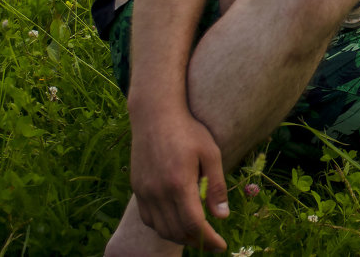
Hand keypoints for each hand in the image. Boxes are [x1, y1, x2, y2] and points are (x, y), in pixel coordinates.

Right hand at [130, 109, 229, 251]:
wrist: (155, 115)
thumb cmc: (189, 131)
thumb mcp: (211, 153)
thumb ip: (216, 186)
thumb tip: (222, 216)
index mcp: (178, 184)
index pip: (193, 225)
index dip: (208, 240)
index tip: (221, 246)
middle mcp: (158, 192)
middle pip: (176, 231)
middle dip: (196, 242)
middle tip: (212, 242)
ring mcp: (144, 192)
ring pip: (160, 229)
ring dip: (179, 237)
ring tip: (197, 235)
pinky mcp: (137, 189)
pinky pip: (148, 219)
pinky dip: (163, 227)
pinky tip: (176, 223)